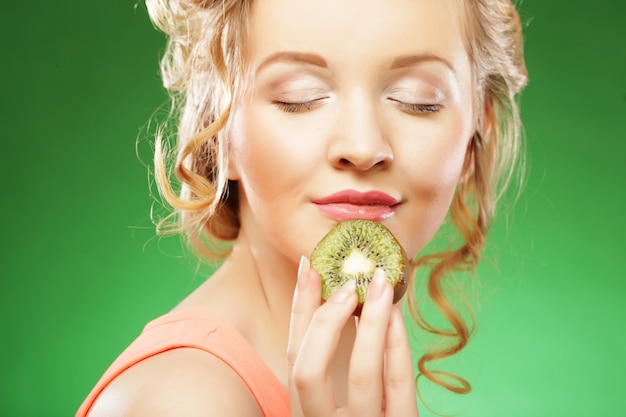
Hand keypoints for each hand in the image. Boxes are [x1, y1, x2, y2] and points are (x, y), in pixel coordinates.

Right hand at [287, 256, 418, 416]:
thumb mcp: (334, 396)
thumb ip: (329, 354)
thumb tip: (334, 297)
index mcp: (305, 410)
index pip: (294, 355)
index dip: (300, 308)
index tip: (310, 266)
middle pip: (308, 370)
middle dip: (326, 321)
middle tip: (348, 283)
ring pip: (362, 376)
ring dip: (371, 323)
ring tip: (380, 284)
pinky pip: (400, 388)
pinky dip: (398, 347)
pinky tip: (396, 317)